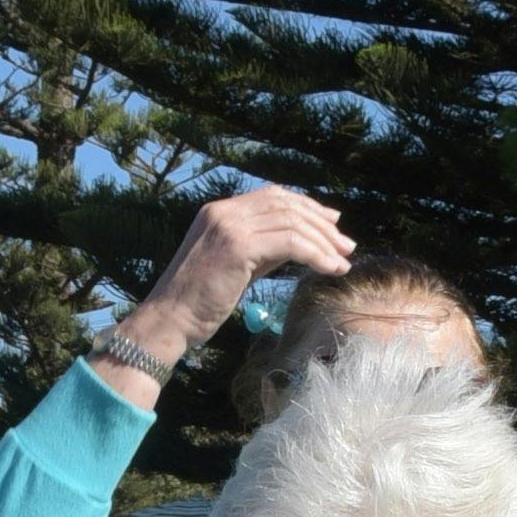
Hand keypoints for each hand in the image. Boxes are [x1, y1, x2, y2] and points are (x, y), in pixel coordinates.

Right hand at [123, 186, 353, 366]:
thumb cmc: (199, 301)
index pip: (273, 196)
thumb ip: (264, 249)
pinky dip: (317, 255)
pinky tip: (331, 269)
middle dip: (322, 224)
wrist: (169, 319)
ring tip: (343, 261)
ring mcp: (230, 226)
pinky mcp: (238, 246)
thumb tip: (302, 244)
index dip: (306, 206)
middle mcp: (224, 212)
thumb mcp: (236, 265)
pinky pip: (291, 244)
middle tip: (347, 244)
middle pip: (287, 205)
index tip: (332, 222)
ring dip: (324, 242)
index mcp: (220, 211)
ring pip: (293, 223)